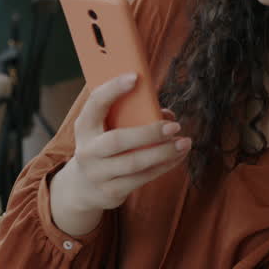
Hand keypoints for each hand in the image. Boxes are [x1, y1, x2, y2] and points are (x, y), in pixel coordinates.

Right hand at [51, 74, 189, 228]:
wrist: (83, 187)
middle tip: (175, 126)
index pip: (95, 103)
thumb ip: (128, 117)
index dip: (113, 89)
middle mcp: (87, 151)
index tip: (135, 77)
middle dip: (149, 133)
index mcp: (84, 127)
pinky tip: (178, 156)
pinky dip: (163, 166)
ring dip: (163, 152)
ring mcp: (98, 174)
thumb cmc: (103, 147)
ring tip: (184, 142)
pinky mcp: (111, 191)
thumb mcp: (104, 129)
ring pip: (134, 163)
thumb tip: (167, 116)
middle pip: (118, 140)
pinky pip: (142, 178)